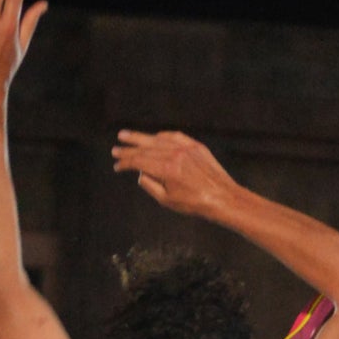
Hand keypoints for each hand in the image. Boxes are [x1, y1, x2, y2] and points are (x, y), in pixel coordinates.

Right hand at [111, 129, 239, 219]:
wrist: (222, 198)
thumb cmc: (195, 203)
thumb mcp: (167, 200)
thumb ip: (150, 185)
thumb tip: (140, 174)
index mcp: (167, 169)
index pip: (139, 161)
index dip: (125, 162)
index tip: (116, 165)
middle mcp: (175, 154)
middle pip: (146, 148)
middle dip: (129, 148)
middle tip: (116, 147)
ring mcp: (186, 148)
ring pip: (158, 139)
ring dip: (141, 138)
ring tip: (127, 135)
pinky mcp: (196, 146)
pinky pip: (175, 136)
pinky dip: (162, 136)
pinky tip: (154, 137)